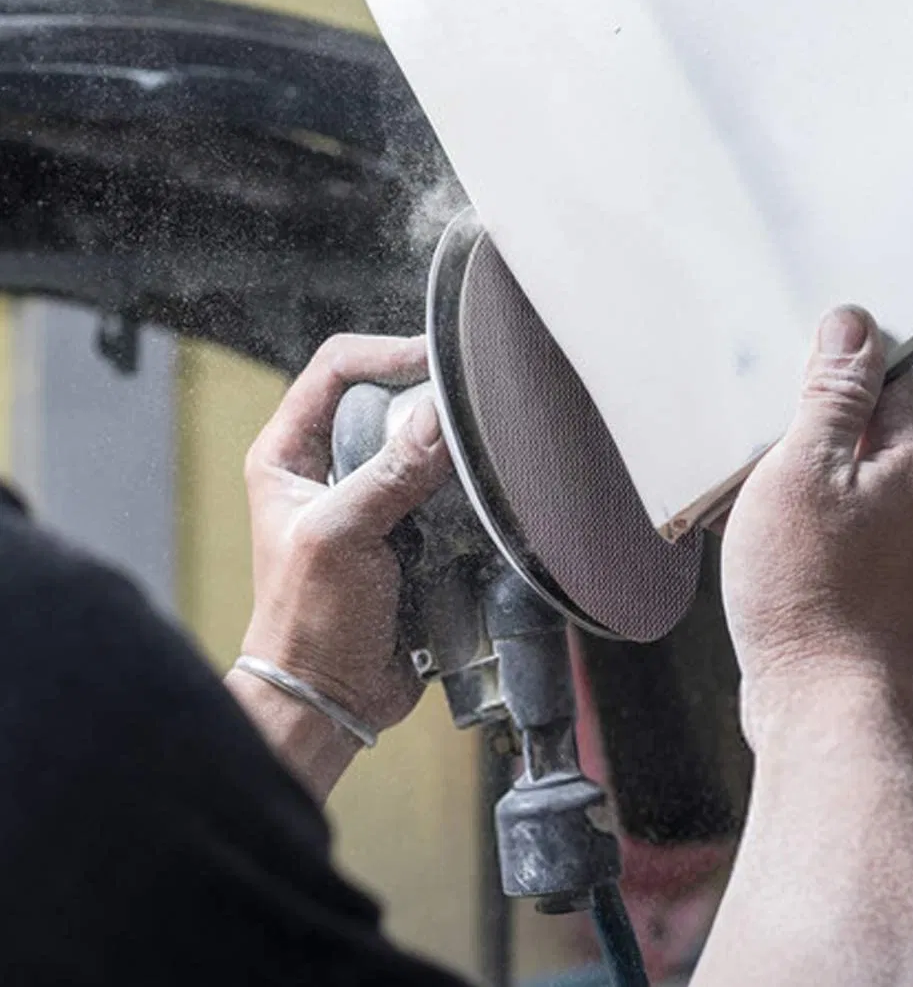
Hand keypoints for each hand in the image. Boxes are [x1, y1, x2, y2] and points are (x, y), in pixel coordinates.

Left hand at [225, 334, 449, 799]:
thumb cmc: (308, 625)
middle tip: (470, 407)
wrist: (332, 698)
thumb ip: (392, 474)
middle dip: (430, 401)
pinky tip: (485, 493)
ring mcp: (372, 497)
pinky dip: (468, 486)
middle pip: (390, 398)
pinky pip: (446, 486)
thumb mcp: (342, 537)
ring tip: (481, 448)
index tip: (438, 361)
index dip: (388, 354)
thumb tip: (441, 417)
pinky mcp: (409, 528)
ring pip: (423, 442)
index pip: (338, 367)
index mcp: (289, 453)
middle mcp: (329, 466)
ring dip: (453, 447)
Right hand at [719, 307, 912, 744]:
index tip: (791, 387)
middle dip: (822, 437)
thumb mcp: (801, 467)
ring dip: (819, 493)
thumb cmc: (805, 586)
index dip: (838, 373)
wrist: (823, 709)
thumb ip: (831, 394)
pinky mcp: (900, 603)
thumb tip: (853, 325)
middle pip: (878, 437)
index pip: (891, 378)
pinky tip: (783, 560)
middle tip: (765, 454)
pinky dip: (825, 541)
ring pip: (867, 495)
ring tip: (765, 515)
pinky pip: (862, 545)